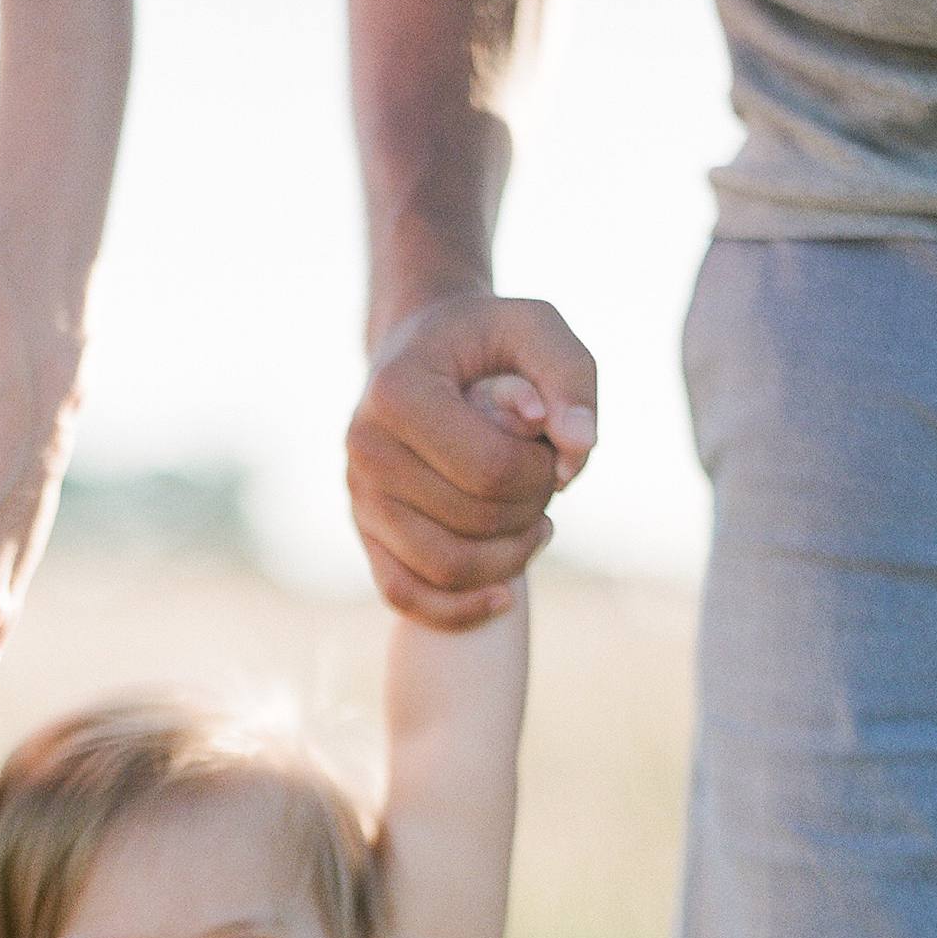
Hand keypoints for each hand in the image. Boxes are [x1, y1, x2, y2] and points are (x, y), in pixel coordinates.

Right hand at [348, 293, 595, 628]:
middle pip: (472, 519)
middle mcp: (363, 448)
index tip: (556, 445)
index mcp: (396, 392)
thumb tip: (577, 450)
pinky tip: (504, 597)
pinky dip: (457, 610)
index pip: (489, 467)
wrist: (418, 350)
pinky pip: (403, 594)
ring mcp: (359, 496)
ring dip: (511, 556)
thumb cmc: (485, 340)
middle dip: (533, 507)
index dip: (543, 470)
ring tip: (538, 525)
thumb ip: (571, 378)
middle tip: (550, 479)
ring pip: (444, 566)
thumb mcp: (535, 328)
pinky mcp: (365, 530)